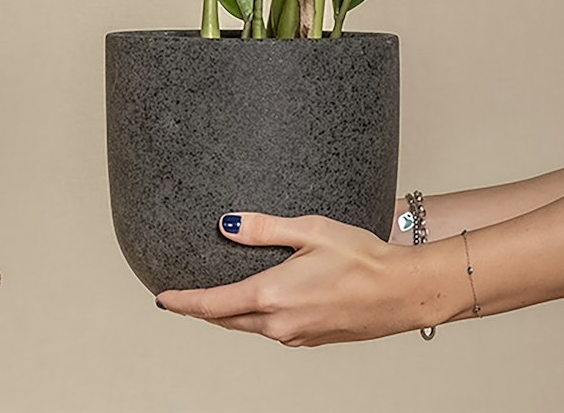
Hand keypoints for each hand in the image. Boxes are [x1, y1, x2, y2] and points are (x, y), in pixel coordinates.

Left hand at [156, 212, 442, 345]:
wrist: (402, 293)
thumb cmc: (361, 257)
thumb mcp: (309, 229)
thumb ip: (263, 227)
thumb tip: (225, 224)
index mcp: (272, 296)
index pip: (213, 304)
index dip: (183, 302)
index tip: (161, 298)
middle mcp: (279, 324)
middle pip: (226, 321)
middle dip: (201, 309)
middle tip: (179, 298)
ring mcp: (297, 336)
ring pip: (249, 328)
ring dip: (228, 315)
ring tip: (212, 298)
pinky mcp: (312, 339)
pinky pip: (272, 331)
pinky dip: (254, 319)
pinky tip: (257, 303)